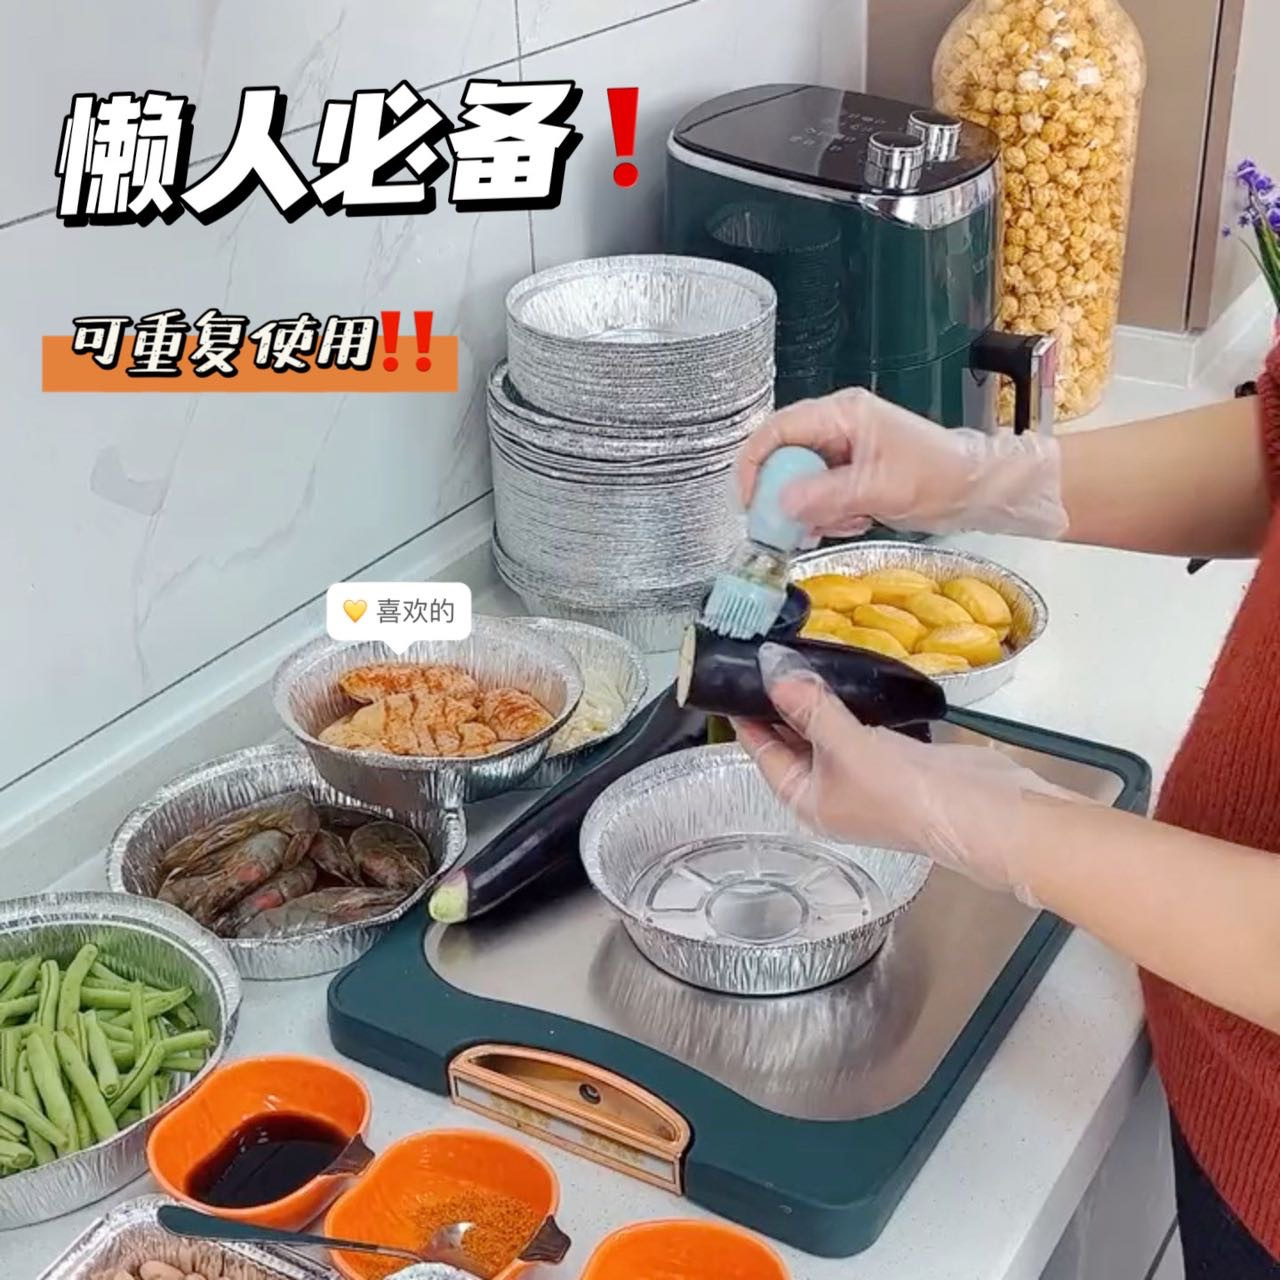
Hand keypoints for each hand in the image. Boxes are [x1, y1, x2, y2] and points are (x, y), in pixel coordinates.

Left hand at [732, 644, 1083, 902]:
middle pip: (791, 741)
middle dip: (780, 702)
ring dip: (815, 700)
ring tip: (799, 657)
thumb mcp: (844, 746)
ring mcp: (862, 776)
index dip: (746, 716)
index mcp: (805, 800)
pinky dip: (848, 704)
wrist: (981, 811)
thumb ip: (807, 706)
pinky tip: (844, 678)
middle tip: (767, 656)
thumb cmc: (902, 792)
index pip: (761, 753)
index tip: (732, 678)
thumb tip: (770, 668)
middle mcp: (829, 791)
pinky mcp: (894, 760)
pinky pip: (858, 727)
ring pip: (826, 732)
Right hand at [737, 387, 1067, 538]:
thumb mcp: (880, 488)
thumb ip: (826, 495)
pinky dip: (826, 516)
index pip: (777, 430)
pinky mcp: (849, 475)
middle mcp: (836, 427)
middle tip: (792, 526)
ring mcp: (842, 452)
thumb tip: (780, 505)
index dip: (755, 465)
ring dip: (811, 511)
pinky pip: (818, 496)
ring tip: (844, 523)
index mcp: (842, 413)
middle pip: (783, 459)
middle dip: (785, 496)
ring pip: (798, 482)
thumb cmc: (939, 476)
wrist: (976, 490)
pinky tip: (853, 522)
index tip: (750, 502)